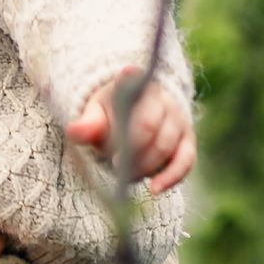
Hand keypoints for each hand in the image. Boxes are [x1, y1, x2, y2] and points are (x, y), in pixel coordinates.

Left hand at [66, 70, 194, 194]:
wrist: (133, 121)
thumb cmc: (110, 117)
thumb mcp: (94, 115)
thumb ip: (87, 124)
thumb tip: (74, 131)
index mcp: (135, 84)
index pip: (133, 80)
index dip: (130, 80)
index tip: (126, 73)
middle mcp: (162, 97)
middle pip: (148, 123)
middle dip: (131, 148)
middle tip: (115, 164)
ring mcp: (178, 119)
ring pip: (165, 145)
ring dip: (145, 165)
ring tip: (126, 176)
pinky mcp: (188, 141)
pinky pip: (185, 161)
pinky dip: (170, 177)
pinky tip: (154, 189)